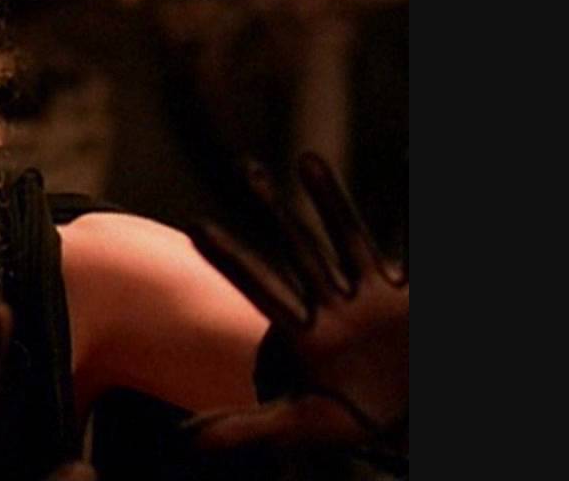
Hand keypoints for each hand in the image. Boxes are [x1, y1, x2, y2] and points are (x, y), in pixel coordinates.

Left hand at [184, 153, 407, 459]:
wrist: (412, 418)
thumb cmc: (358, 418)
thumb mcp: (305, 425)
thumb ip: (248, 428)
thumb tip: (188, 440)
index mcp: (304, 331)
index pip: (259, 288)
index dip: (229, 259)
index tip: (195, 227)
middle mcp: (332, 302)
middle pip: (297, 249)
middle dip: (274, 211)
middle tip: (246, 168)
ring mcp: (371, 292)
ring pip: (345, 236)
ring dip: (330, 200)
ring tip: (306, 159)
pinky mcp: (409, 292)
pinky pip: (410, 245)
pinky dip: (409, 213)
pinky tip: (401, 170)